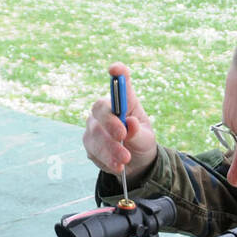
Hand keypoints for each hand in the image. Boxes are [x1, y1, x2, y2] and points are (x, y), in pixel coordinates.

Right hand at [82, 63, 157, 185]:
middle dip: (110, 123)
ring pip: (95, 134)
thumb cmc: (141, 143)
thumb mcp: (147, 139)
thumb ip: (139, 132)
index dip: (117, 74)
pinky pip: (93, 151)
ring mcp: (93, 126)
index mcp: (123, 102)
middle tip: (122, 136)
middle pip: (100, 109)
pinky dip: (106, 160)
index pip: (119, 83)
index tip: (115, 69)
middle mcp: (105, 110)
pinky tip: (118, 166)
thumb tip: (131, 124)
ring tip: (125, 160)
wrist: (134, 164)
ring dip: (110, 148)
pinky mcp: (88, 144)